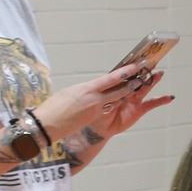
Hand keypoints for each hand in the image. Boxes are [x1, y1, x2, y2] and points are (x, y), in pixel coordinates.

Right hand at [32, 63, 150, 139]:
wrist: (47, 125)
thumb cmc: (54, 106)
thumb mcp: (70, 92)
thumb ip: (85, 89)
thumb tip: (92, 88)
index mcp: (88, 88)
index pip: (111, 78)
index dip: (125, 71)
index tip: (136, 65)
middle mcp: (95, 99)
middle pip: (119, 89)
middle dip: (133, 82)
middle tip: (144, 75)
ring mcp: (96, 110)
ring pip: (116, 99)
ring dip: (127, 93)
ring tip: (138, 86)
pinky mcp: (94, 119)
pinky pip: (108, 108)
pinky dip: (116, 103)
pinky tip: (122, 100)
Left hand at [85, 69, 172, 137]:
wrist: (97, 128)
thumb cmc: (95, 111)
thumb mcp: (98, 100)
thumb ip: (109, 94)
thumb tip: (116, 87)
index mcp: (114, 85)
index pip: (123, 74)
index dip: (130, 67)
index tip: (136, 60)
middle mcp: (125, 90)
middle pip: (136, 78)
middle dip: (144, 70)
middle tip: (151, 61)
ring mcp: (133, 99)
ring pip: (144, 88)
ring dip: (152, 81)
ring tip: (160, 74)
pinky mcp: (139, 109)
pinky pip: (151, 104)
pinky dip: (161, 100)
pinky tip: (169, 97)